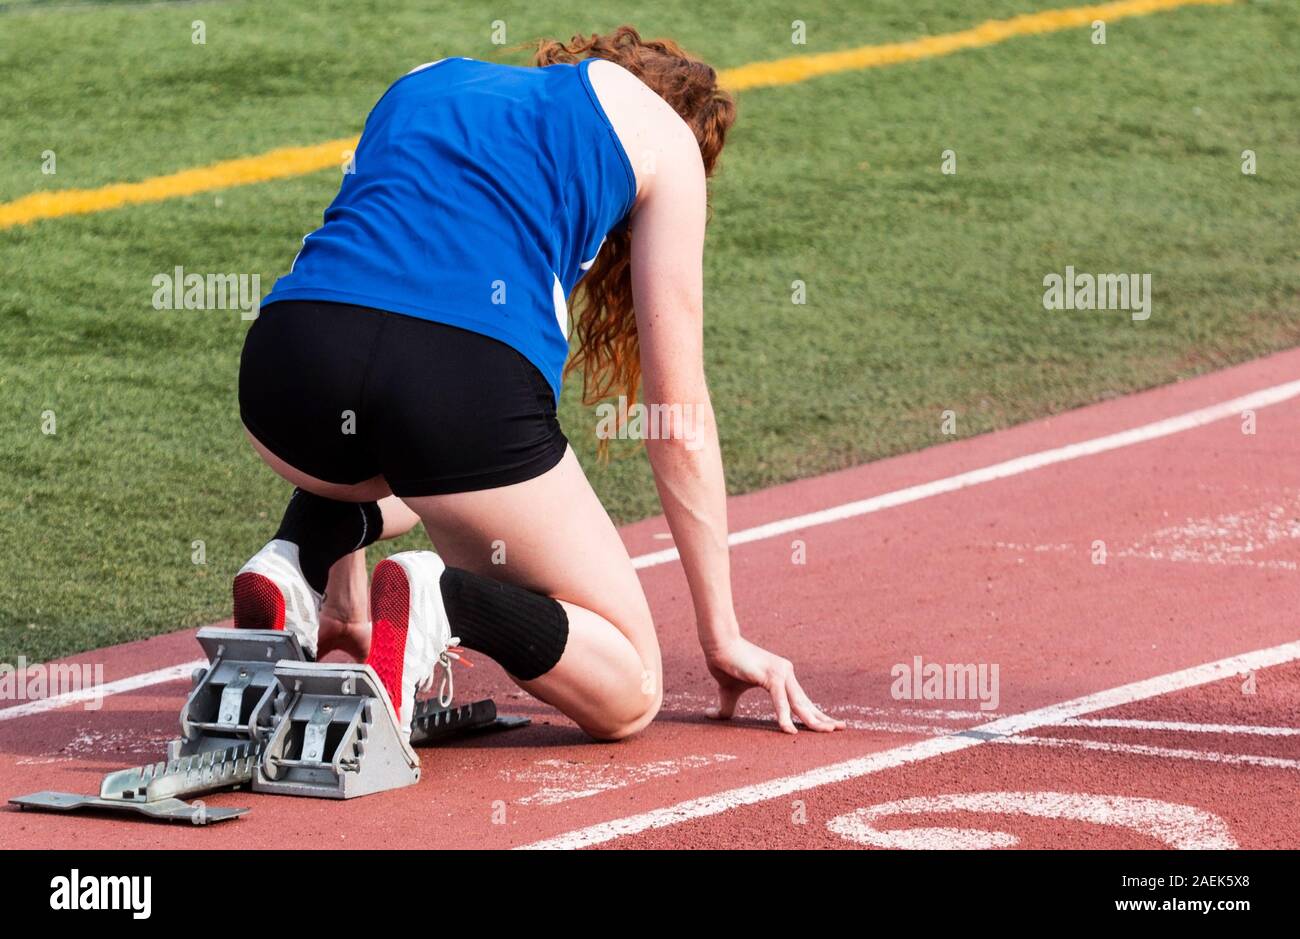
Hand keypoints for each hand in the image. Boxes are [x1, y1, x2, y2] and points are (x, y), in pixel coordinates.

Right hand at [704, 637, 845, 733]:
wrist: (717, 645)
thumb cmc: (724, 664)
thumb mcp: (728, 692)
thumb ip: (727, 707)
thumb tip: (711, 716)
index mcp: (781, 677)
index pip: (801, 700)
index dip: (814, 713)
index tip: (829, 724)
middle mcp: (786, 673)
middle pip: (806, 702)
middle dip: (822, 717)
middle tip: (840, 729)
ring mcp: (781, 673)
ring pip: (799, 703)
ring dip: (813, 719)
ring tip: (826, 731)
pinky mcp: (771, 675)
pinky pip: (780, 700)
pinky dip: (785, 716)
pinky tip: (790, 730)